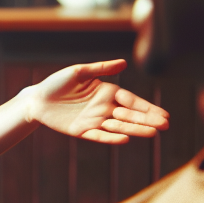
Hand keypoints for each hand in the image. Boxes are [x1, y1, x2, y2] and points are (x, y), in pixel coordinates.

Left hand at [26, 58, 168, 144]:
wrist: (37, 100)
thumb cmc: (57, 83)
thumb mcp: (79, 72)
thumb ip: (101, 68)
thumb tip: (124, 63)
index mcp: (107, 92)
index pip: (132, 101)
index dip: (148, 108)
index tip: (164, 115)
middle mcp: (104, 108)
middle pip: (130, 116)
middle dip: (148, 120)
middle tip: (166, 126)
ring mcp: (94, 121)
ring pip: (119, 127)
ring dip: (135, 130)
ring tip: (153, 133)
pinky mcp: (82, 131)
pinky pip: (99, 136)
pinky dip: (111, 138)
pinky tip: (125, 139)